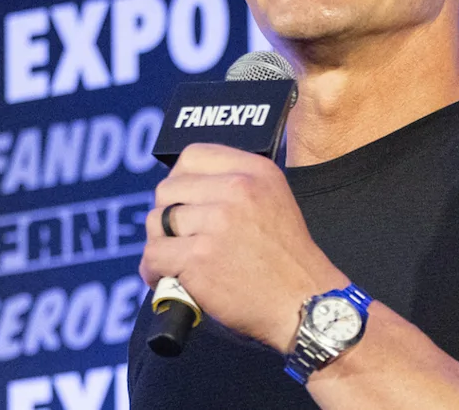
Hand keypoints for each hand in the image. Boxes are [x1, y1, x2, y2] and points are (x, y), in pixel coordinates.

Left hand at [139, 143, 348, 351]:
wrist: (305, 303)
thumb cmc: (287, 259)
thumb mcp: (273, 200)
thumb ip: (236, 185)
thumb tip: (185, 188)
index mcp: (255, 171)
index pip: (193, 156)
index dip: (180, 180)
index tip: (184, 202)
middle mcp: (237, 189)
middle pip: (168, 189)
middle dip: (168, 215)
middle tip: (182, 238)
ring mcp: (217, 222)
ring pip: (157, 222)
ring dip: (161, 244)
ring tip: (178, 261)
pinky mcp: (199, 257)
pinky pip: (153, 255)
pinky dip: (154, 271)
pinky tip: (169, 279)